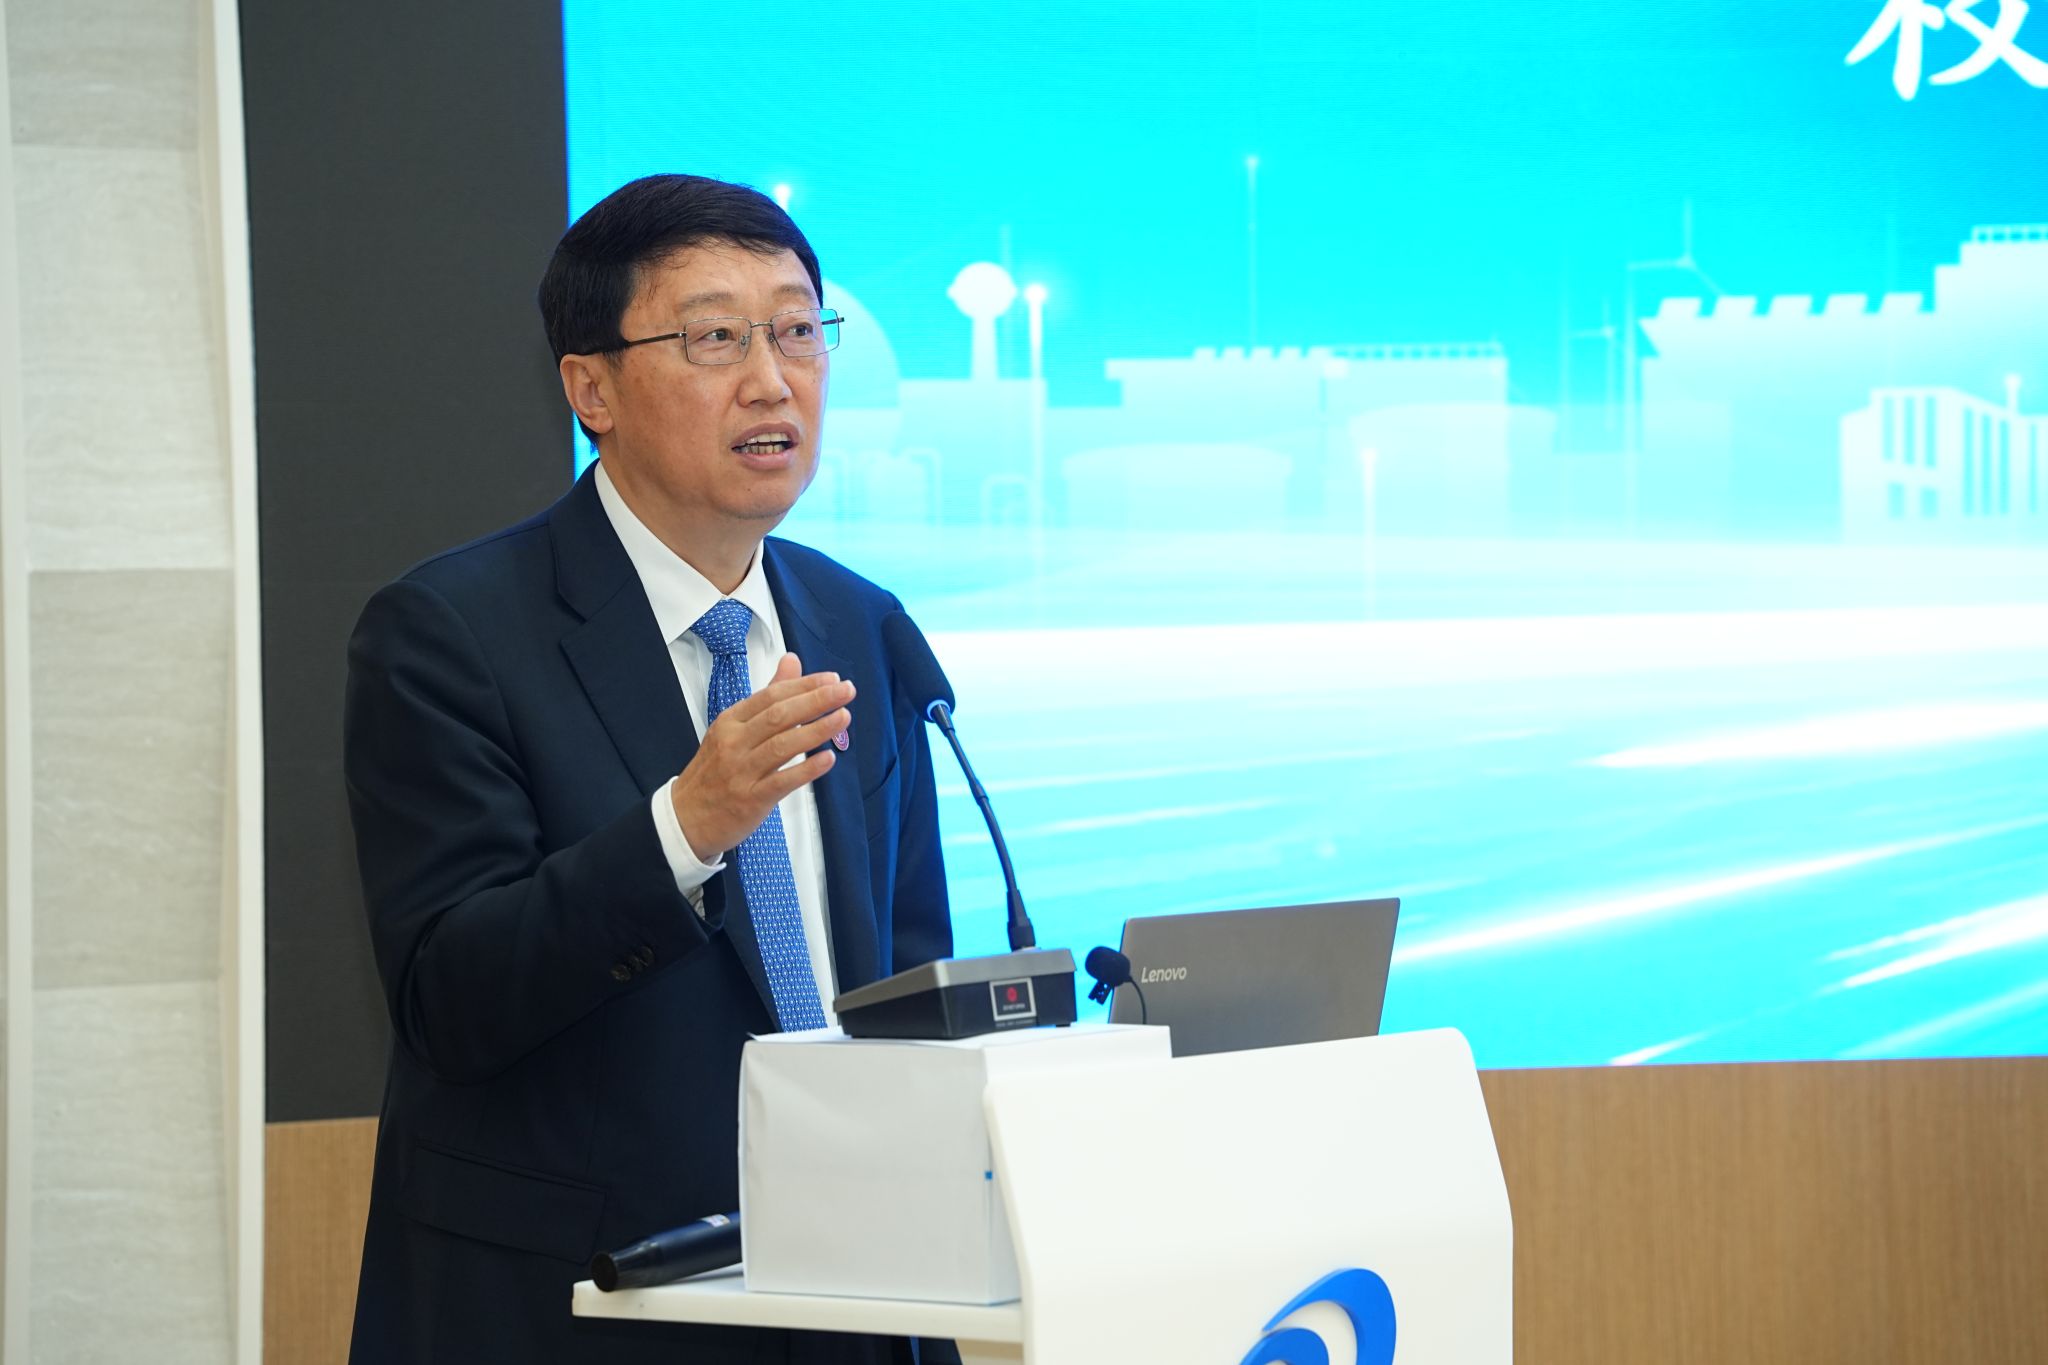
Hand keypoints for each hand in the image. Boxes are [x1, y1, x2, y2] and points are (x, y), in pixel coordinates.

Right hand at [671, 654, 852, 861]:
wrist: (686, 817)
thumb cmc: (714, 771)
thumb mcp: (733, 728)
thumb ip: (767, 695)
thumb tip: (791, 660)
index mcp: (731, 721)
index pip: (771, 695)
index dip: (804, 685)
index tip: (832, 679)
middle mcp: (734, 742)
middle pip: (779, 715)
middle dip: (817, 700)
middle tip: (846, 691)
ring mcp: (741, 771)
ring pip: (783, 745)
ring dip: (817, 730)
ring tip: (843, 718)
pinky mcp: (750, 799)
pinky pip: (782, 781)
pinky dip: (807, 769)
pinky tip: (828, 759)